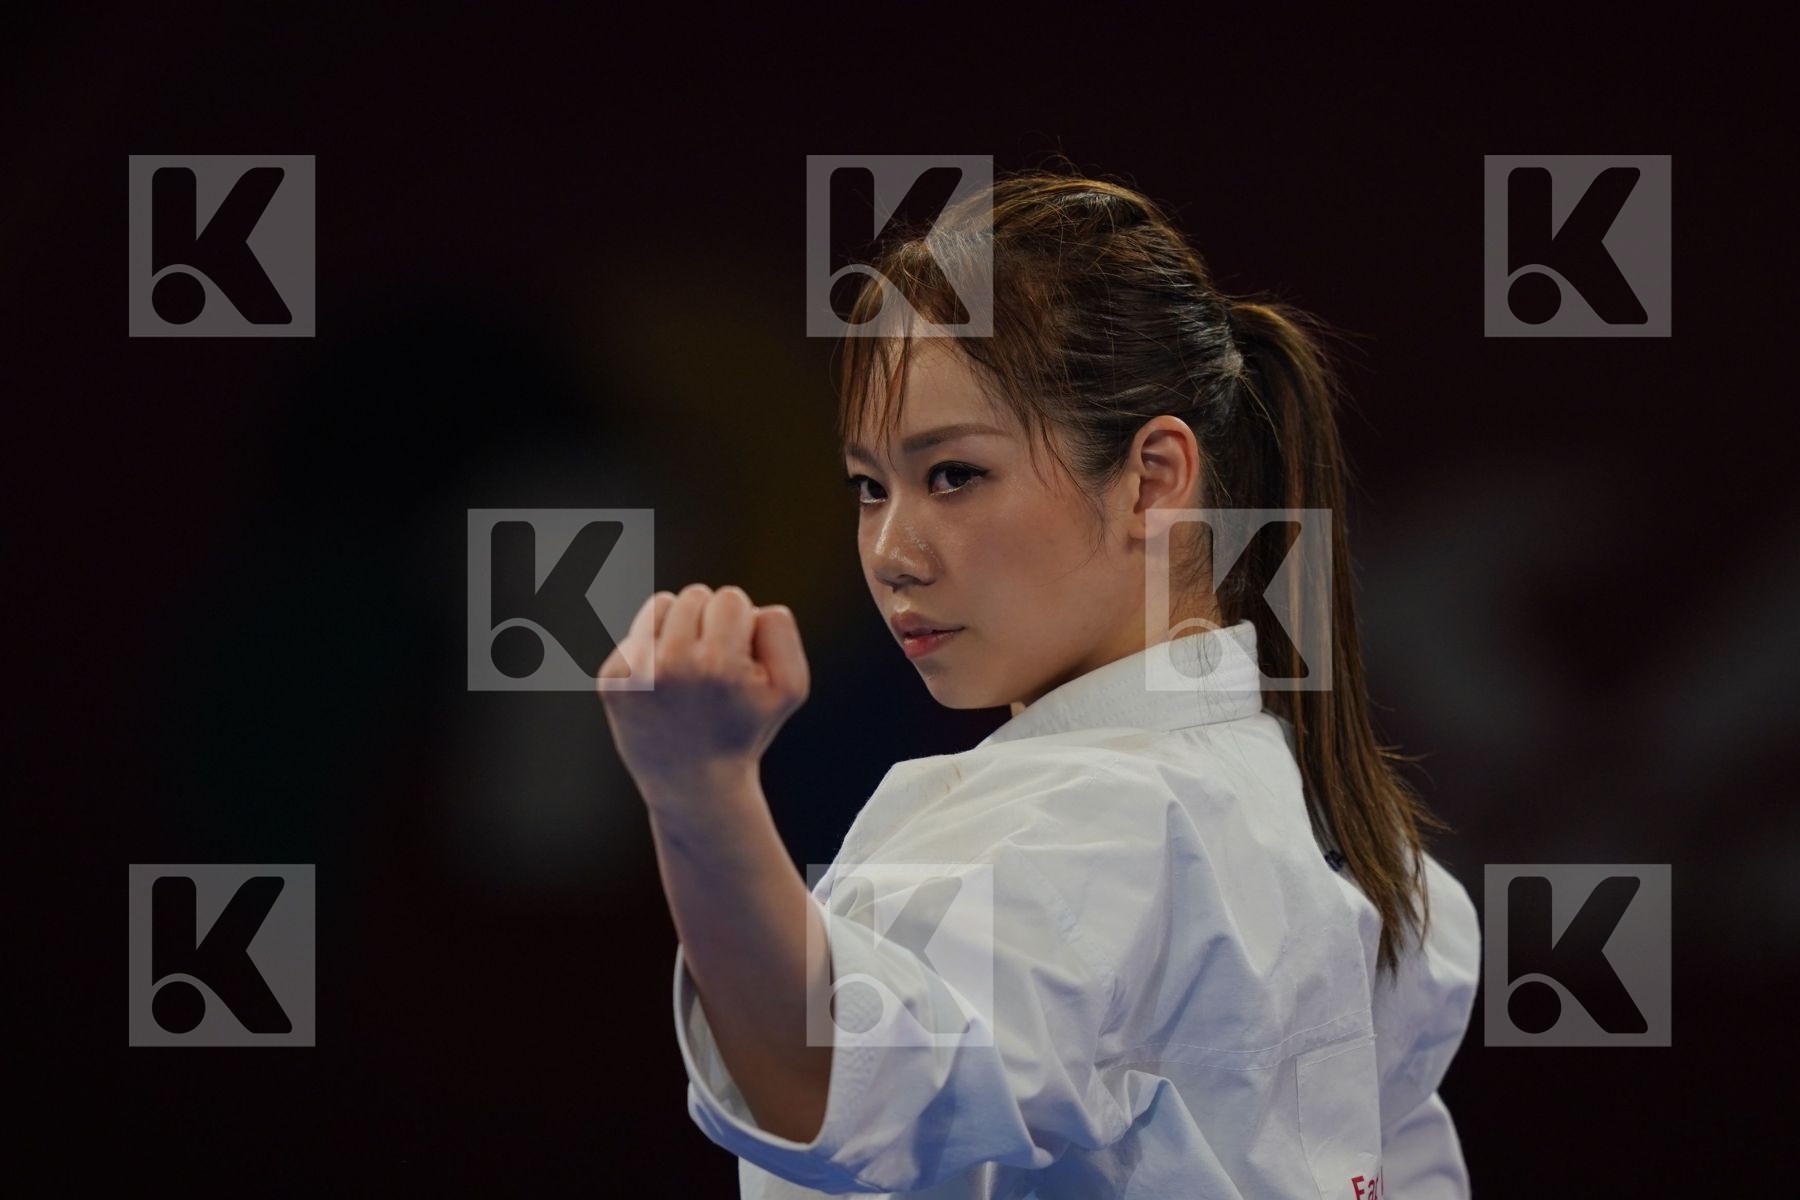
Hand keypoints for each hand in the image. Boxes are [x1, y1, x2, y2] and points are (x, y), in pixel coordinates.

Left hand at [597, 584, 810, 802]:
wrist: (694, 784)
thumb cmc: (745, 728)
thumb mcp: (790, 687)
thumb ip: (780, 632)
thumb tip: (747, 605)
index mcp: (719, 664)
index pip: (730, 598)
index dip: (741, 625)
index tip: (739, 659)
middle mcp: (673, 665)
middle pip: (695, 595)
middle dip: (709, 622)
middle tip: (713, 667)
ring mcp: (637, 674)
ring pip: (661, 604)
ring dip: (678, 626)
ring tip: (688, 667)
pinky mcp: (611, 680)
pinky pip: (635, 631)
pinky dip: (652, 648)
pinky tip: (663, 684)